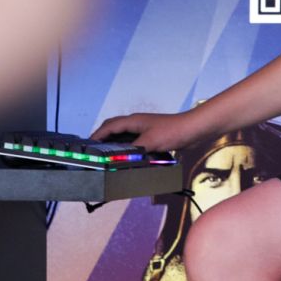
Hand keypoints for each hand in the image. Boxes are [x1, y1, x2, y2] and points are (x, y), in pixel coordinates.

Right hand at [90, 110, 207, 152]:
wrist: (193, 131)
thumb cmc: (172, 132)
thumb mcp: (149, 143)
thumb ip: (133, 151)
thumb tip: (119, 159)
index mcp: (133, 121)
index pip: (109, 126)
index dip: (97, 135)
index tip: (88, 145)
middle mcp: (137, 123)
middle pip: (114, 128)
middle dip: (103, 137)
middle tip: (95, 150)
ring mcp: (145, 129)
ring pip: (124, 135)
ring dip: (115, 144)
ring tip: (107, 156)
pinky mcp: (152, 137)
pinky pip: (134, 142)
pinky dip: (127, 148)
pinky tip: (127, 158)